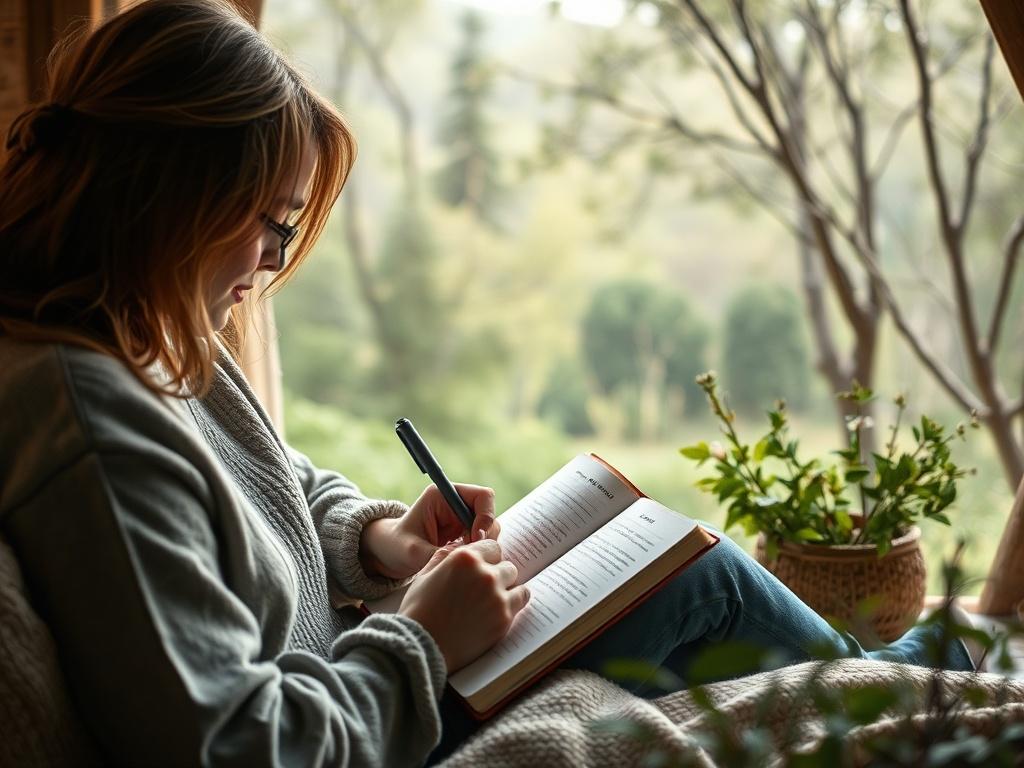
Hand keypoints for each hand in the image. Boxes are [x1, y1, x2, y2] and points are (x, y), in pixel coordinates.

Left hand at [359, 484, 499, 580]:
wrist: (388, 554)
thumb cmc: (396, 547)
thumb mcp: (414, 552)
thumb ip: (441, 554)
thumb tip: (468, 561)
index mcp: (443, 495)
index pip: (482, 496)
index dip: (485, 517)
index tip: (475, 539)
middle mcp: (455, 503)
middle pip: (489, 514)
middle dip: (485, 536)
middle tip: (470, 555)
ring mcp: (461, 518)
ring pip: (489, 529)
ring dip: (482, 546)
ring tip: (462, 561)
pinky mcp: (464, 533)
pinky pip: (483, 541)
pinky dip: (477, 553)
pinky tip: (463, 564)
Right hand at [398, 538, 529, 671]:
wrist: (421, 646)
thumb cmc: (419, 611)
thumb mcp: (424, 575)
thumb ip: (444, 556)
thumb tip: (459, 547)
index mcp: (465, 558)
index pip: (493, 547)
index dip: (487, 558)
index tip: (482, 569)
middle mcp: (485, 574)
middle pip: (508, 566)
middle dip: (498, 575)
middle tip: (485, 589)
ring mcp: (497, 596)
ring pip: (517, 584)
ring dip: (508, 590)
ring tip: (493, 601)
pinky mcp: (504, 618)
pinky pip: (520, 603)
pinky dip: (512, 605)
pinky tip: (498, 611)